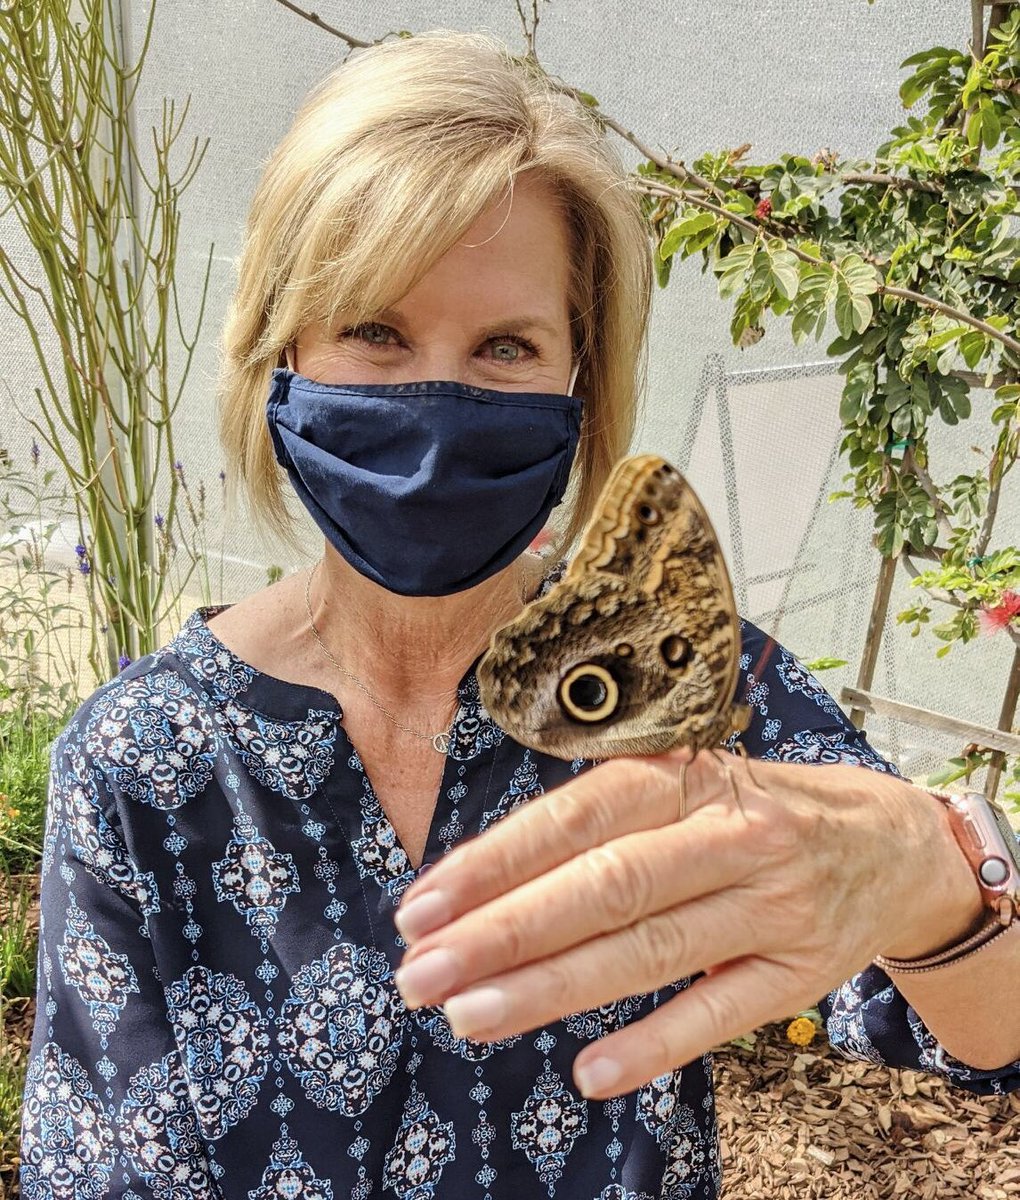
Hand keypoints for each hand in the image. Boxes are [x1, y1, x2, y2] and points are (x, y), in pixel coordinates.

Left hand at [393, 750, 982, 1096]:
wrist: (887, 842)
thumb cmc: (749, 812)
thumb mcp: (685, 787)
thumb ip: (599, 826)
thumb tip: (480, 882)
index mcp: (686, 776)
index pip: (578, 816)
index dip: (496, 862)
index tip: (421, 906)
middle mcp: (730, 834)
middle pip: (606, 886)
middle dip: (503, 933)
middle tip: (421, 975)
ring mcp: (770, 904)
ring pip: (650, 950)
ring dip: (552, 987)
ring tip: (469, 1015)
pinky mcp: (799, 971)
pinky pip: (720, 1013)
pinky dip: (653, 1043)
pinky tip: (588, 1071)